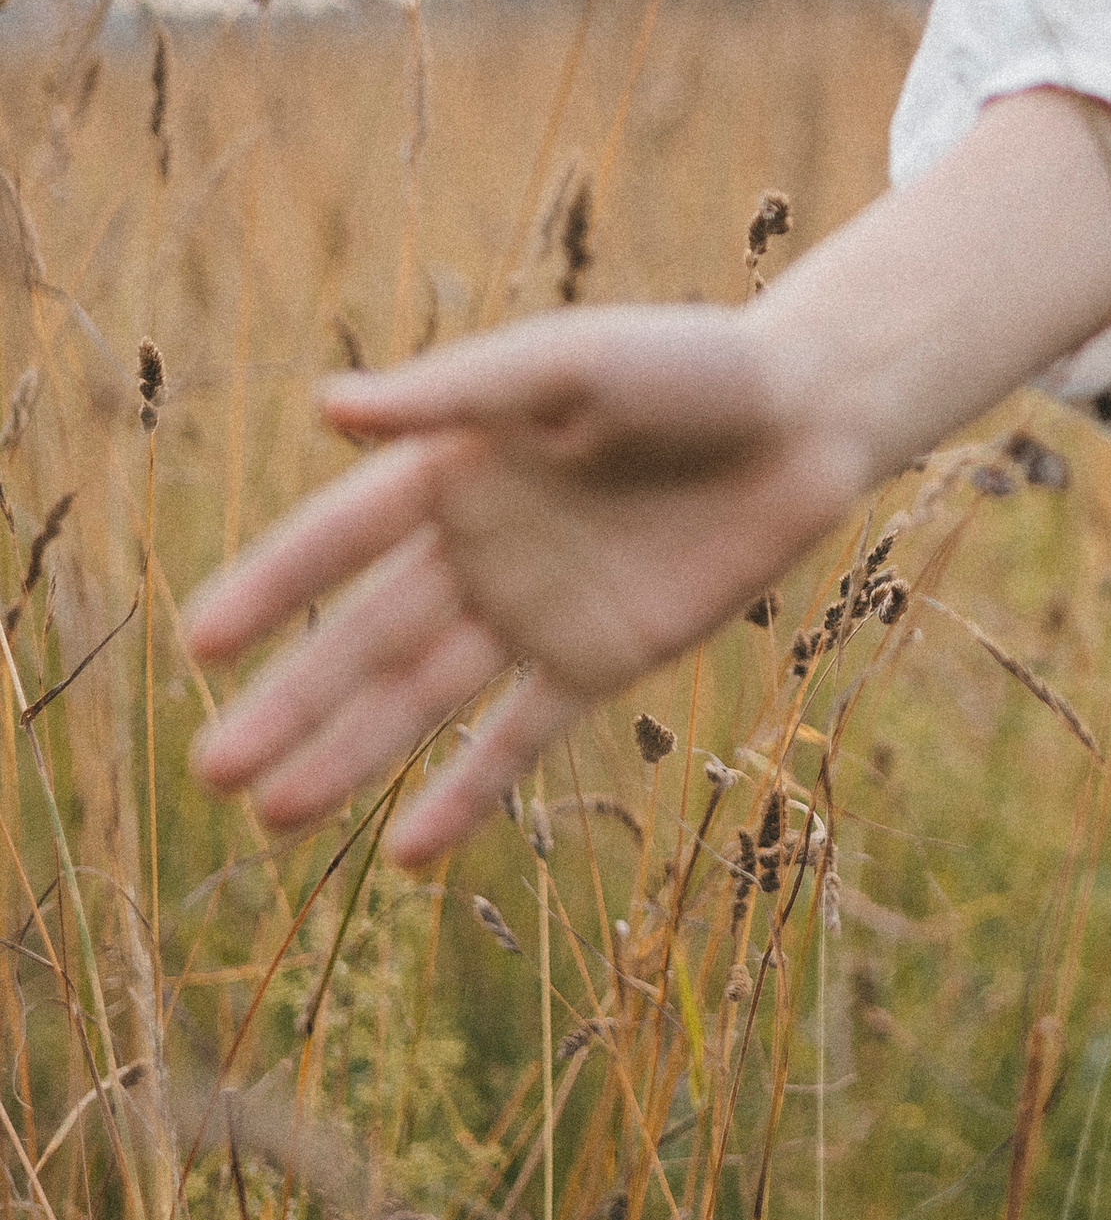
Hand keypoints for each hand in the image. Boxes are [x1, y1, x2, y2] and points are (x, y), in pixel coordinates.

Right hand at [184, 301, 864, 864]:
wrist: (804, 418)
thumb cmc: (686, 367)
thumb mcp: (567, 368)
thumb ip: (454, 396)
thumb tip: (326, 406)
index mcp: (454, 470)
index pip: (337, 542)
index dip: (270, 590)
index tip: (197, 645)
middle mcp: (478, 548)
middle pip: (364, 638)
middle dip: (288, 704)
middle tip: (212, 772)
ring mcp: (536, 609)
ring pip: (422, 698)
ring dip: (350, 757)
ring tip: (272, 818)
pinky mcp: (602, 658)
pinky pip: (521, 736)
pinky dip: (467, 793)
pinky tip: (405, 852)